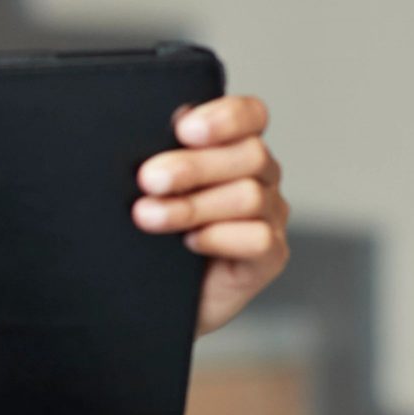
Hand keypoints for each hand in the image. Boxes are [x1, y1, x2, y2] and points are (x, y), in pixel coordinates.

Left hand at [134, 95, 289, 334]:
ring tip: (150, 216)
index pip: (250, 115)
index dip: (225, 117)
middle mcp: (260, 177)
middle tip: (149, 180)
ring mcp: (269, 217)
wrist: (149, 299)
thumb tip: (143, 130)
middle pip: (249, 154)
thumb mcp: (149, 189)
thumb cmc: (150, 235)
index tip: (183, 129)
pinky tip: (190, 243)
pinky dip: (220, 237)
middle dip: (194, 166)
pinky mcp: (270, 257)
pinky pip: (258, 239)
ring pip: (249, 196)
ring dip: (194, 205)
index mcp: (234, 147)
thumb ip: (157, 156)